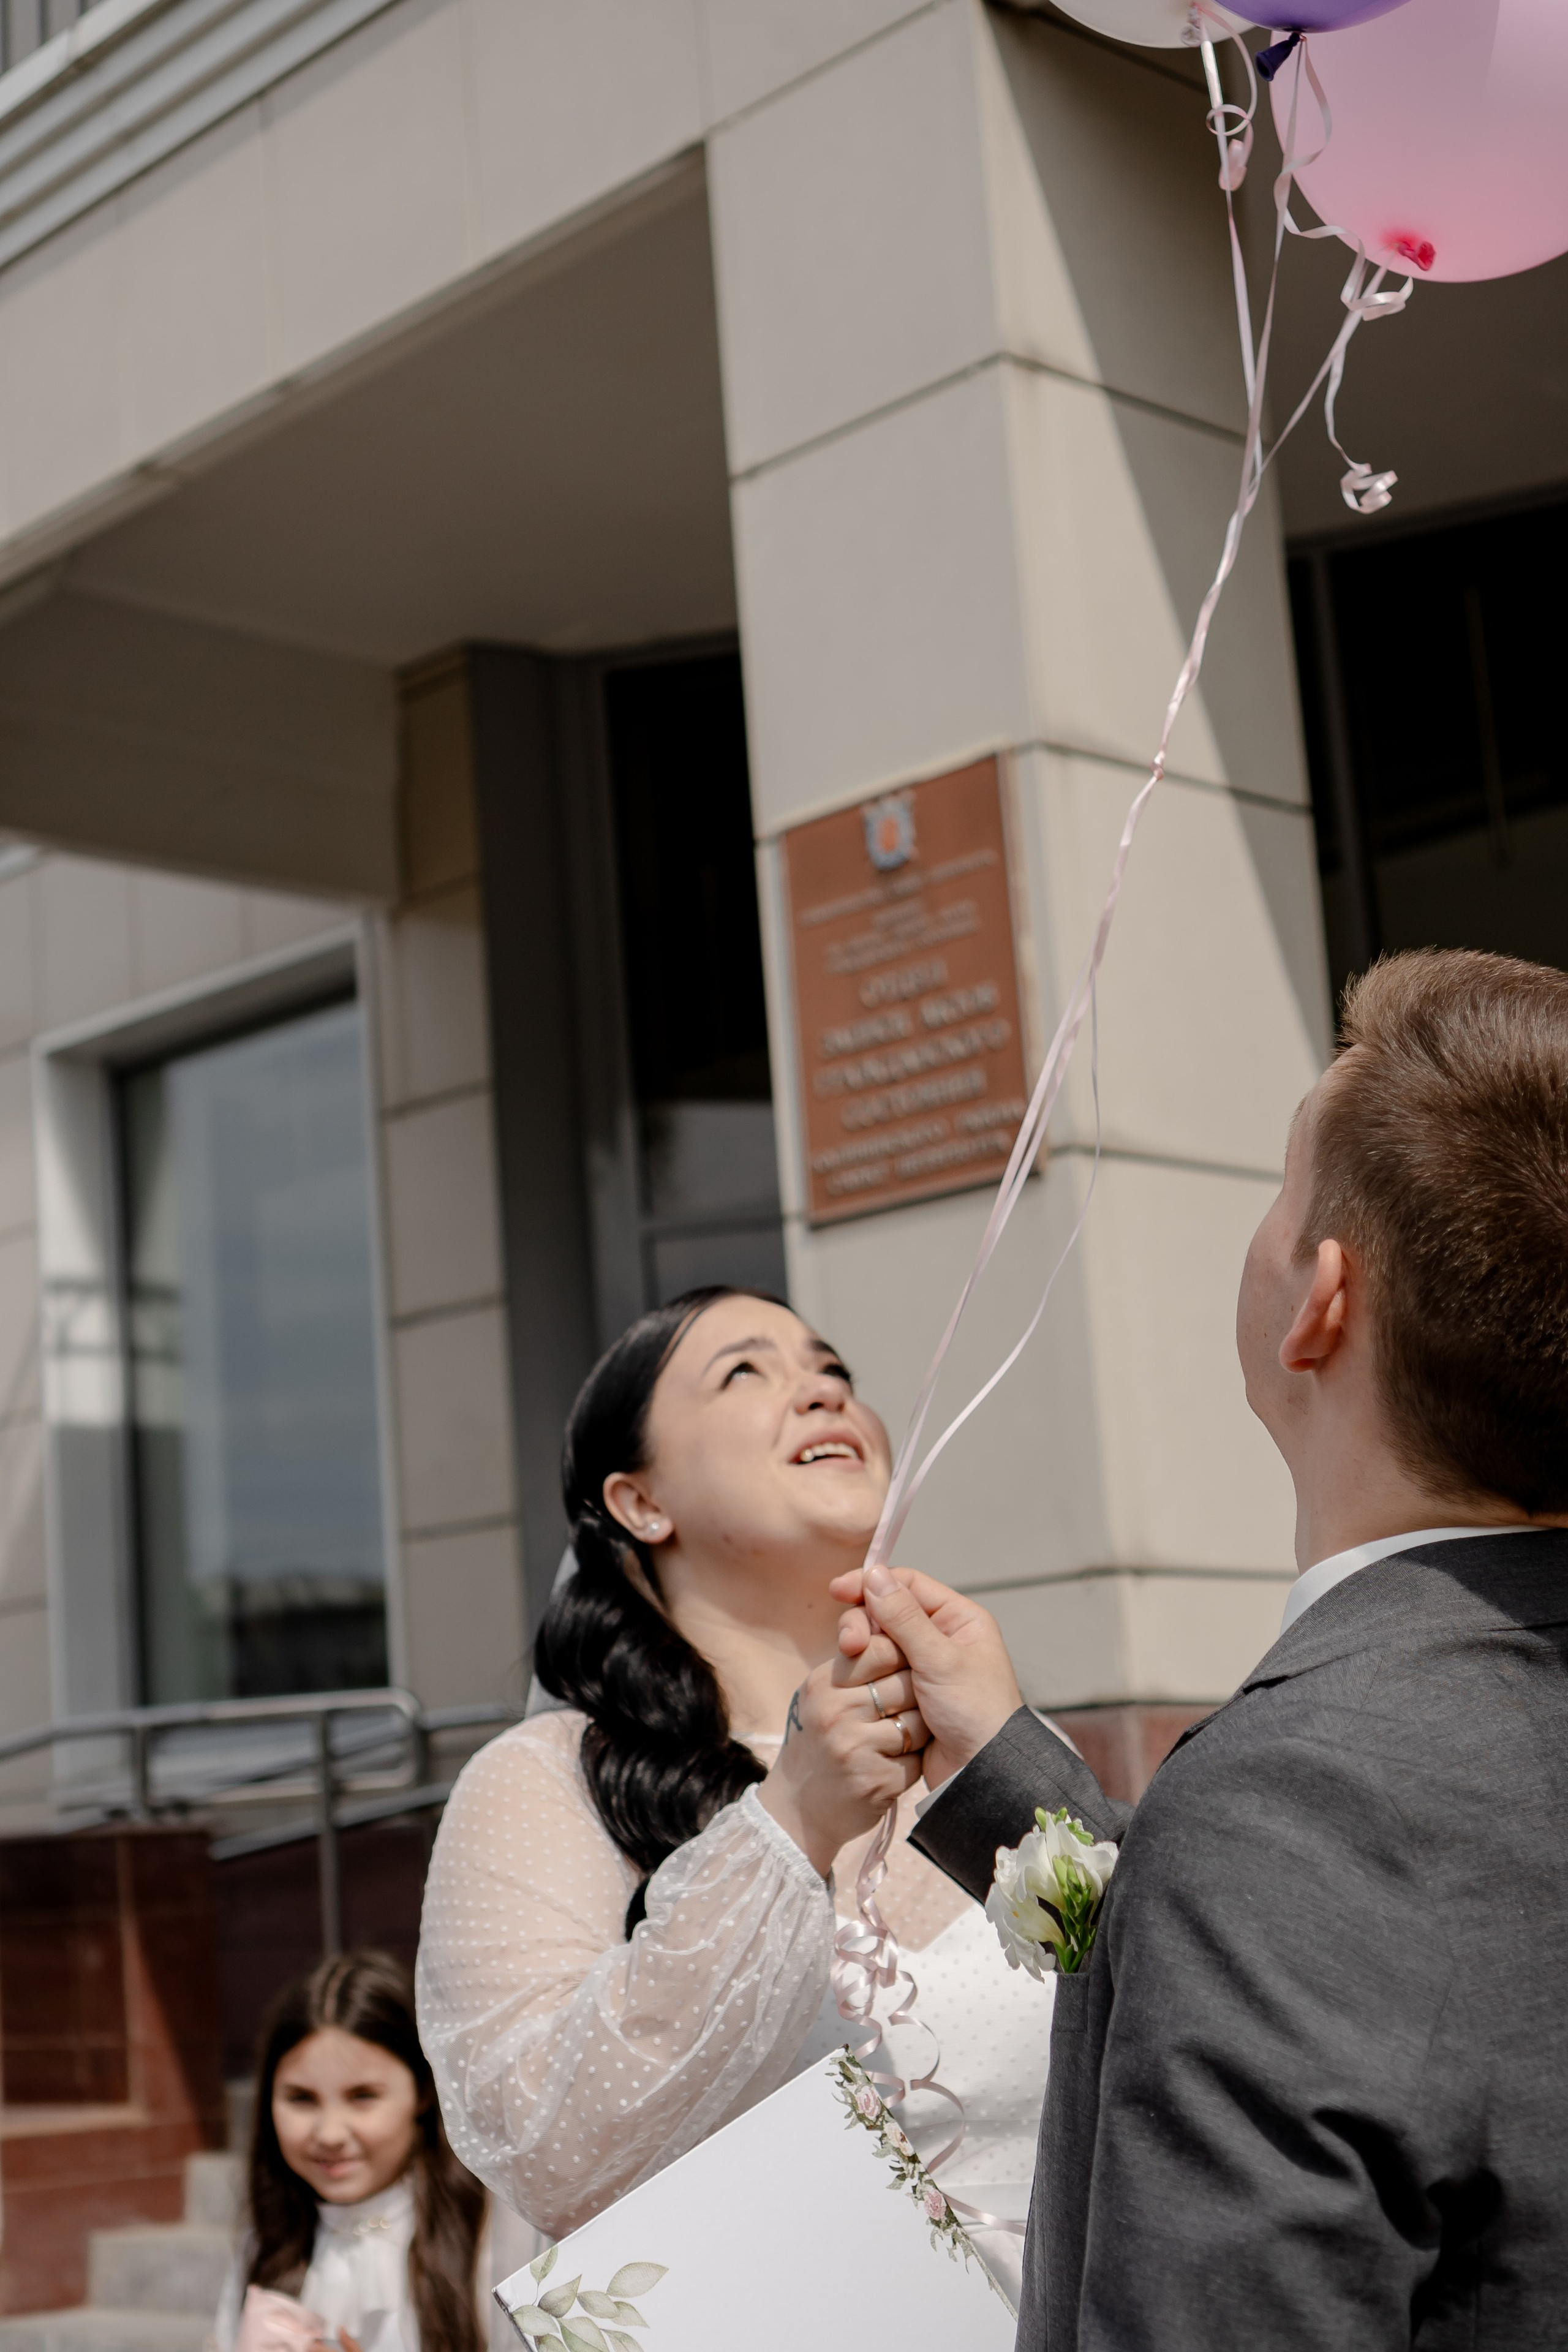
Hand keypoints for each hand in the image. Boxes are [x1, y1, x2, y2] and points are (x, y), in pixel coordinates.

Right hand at [758, 1654, 928, 1876]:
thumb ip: (855, 1661)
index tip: (905, 1667)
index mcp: (823, 1683)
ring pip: (916, 1723)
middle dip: (915, 1695)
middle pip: (905, 1683)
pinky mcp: (875, 1782)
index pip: (878, 1647)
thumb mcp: (825, 1695)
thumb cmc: (820, 1742)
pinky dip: (913, 1765)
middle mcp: (835, 1712)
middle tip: (905, 1709)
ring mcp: (854, 1748)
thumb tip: (886, 1613)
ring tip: (899, 1740)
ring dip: (918, 1733)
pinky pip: (916, 1761)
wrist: (799, 1811)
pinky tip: (894, 1768)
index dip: (902, 1654)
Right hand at [831, 1563, 1021, 1790]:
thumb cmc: (976, 1712)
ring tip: (853, 1665)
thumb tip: (874, 1573)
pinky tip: (857, 1682)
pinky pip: (881, 1674)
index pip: (908, 1585)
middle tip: (847, 1644)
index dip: (871, 1584)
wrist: (983, 1773)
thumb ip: (904, 1618)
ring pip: (881, 1644)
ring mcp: (926, 1667)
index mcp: (958, 1620)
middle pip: (889, 1614)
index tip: (837, 1591)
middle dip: (864, 1624)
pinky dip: (868, 1674)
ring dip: (865, 1651)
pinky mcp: (911, 1695)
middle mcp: (942, 1637)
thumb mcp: (940, 1660)